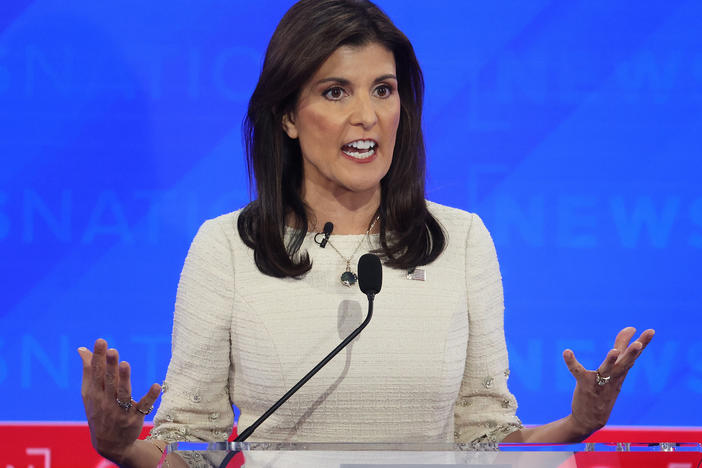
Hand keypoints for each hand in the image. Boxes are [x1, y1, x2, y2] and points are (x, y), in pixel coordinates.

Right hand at [78, 338, 161, 462]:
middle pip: (109, 381)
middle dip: (110, 366)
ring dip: (125, 379)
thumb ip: (88, 370)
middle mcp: (106, 401)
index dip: (98, 358)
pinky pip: (143, 407)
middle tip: (112, 350)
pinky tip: (157, 385)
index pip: (96, 373)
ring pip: (123, 393)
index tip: (101, 341)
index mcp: (94, 393)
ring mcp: (120, 411)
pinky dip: (150, 397)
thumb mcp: (89, 394)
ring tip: (126, 364)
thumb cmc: (99, 412)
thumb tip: (82, 349)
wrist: (109, 444)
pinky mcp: (135, 418)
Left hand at [563, 327, 654, 436]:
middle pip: (625, 363)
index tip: (650, 330)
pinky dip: (572, 362)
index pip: (633, 356)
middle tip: (640, 343)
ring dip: (610, 361)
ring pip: (607, 370)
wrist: (591, 419)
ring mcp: (600, 382)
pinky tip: (567, 352)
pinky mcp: (585, 385)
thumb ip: (620, 351)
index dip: (642, 343)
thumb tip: (629, 330)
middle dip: (633, 353)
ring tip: (614, 351)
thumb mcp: (615, 372)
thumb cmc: (604, 391)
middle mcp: (614, 377)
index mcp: (621, 373)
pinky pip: (578, 372)